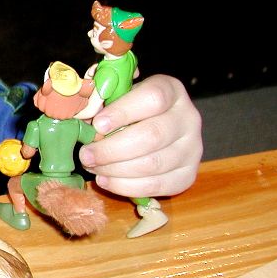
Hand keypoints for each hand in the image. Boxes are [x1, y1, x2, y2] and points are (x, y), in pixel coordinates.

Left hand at [78, 74, 201, 198]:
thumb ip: (104, 101)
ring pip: (153, 164)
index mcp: (172, 91)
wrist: (157, 129)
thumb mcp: (119, 96)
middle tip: (86, 154)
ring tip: (93, 168)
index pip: (153, 98)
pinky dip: (126, 186)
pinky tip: (106, 180)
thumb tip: (84, 115)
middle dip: (112, 149)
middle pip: (152, 136)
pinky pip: (156, 186)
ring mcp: (192, 149)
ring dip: (115, 169)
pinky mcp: (187, 175)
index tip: (97, 125)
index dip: (123, 112)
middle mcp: (188, 118)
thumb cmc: (130, 110)